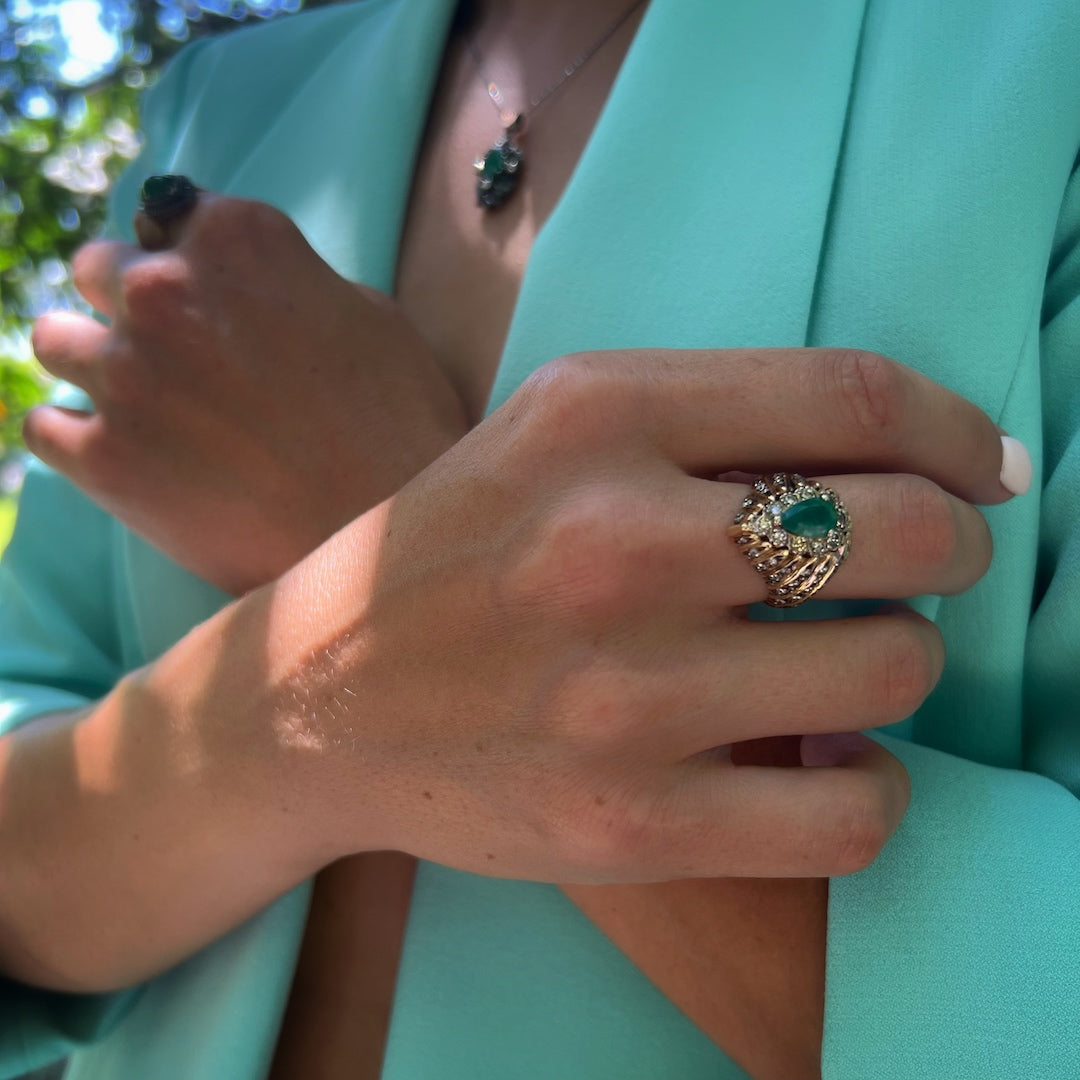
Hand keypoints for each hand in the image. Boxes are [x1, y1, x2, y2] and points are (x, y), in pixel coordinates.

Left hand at [25, 195, 467, 594]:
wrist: (391, 535)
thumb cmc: (400, 425)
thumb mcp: (370, 317)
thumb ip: (291, 279)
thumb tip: (250, 290)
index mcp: (237, 240)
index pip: (169, 215)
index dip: (186, 260)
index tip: (204, 298)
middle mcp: (164, 290)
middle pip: (98, 269)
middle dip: (130, 303)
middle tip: (176, 356)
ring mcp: (126, 374)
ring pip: (55, 341)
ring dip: (94, 364)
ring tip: (146, 406)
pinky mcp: (103, 458)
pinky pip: (44, 426)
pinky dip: (76, 437)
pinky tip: (122, 454)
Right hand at [264, 347, 1012, 881]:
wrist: (315, 700)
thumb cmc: (450, 554)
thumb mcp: (548, 435)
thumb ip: (708, 424)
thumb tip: (912, 458)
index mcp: (595, 417)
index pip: (852, 394)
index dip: (956, 428)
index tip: (984, 464)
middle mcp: (612, 543)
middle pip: (902, 528)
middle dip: (957, 543)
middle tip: (934, 561)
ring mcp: (624, 693)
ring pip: (895, 668)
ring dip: (903, 660)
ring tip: (846, 661)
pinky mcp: (631, 822)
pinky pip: (854, 811)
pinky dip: (874, 784)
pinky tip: (827, 759)